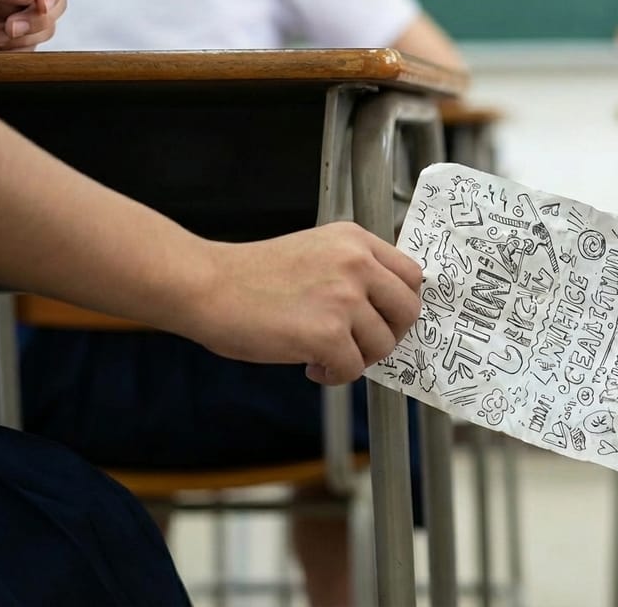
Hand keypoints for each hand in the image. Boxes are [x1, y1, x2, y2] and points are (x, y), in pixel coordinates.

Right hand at [185, 222, 422, 384]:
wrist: (206, 286)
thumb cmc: (251, 276)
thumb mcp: (315, 252)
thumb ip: (352, 271)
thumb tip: (385, 310)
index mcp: (354, 240)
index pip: (411, 274)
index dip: (400, 304)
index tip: (385, 319)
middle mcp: (356, 263)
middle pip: (409, 310)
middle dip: (389, 334)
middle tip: (361, 344)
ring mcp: (344, 298)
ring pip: (382, 344)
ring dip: (357, 358)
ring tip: (325, 355)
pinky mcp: (327, 333)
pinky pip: (353, 369)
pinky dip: (334, 376)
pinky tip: (310, 367)